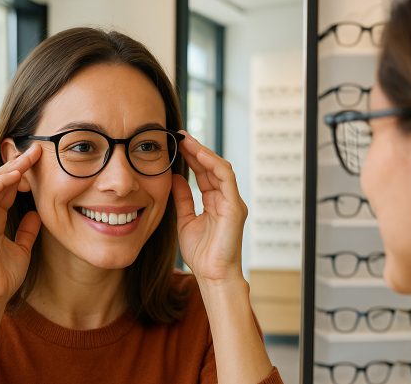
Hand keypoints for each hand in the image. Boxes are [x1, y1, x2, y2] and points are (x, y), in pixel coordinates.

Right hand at [0, 145, 42, 309]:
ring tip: (30, 156)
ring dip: (12, 168)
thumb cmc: (4, 278)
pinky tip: (19, 174)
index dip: (20, 174)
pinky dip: (3, 182)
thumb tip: (35, 213)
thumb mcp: (22, 248)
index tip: (39, 162)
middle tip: (37, 151)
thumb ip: (26, 230)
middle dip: (17, 164)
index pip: (4, 189)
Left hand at [171, 131, 247, 282]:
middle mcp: (226, 199)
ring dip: (203, 153)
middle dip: (196, 150)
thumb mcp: (185, 220)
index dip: (190, 158)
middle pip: (211, 167)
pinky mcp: (235, 207)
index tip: (175, 144)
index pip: (203, 173)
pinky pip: (226, 179)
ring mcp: (232, 202)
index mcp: (215, 202)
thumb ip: (182, 199)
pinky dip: (213, 164)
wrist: (212, 275)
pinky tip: (199, 154)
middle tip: (179, 135)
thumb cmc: (202, 253)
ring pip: (220, 168)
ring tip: (186, 141)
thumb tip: (175, 178)